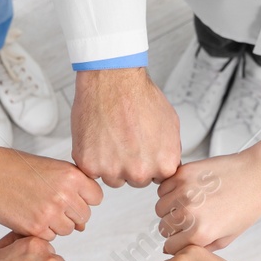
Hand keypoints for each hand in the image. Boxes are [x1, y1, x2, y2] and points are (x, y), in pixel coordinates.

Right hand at [0, 147, 102, 239]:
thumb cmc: (14, 167)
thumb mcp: (51, 168)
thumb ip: (72, 189)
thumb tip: (83, 224)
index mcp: (72, 175)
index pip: (96, 198)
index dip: (83, 198)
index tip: (69, 196)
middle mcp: (64, 194)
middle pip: (84, 216)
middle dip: (70, 213)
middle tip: (49, 203)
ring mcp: (50, 212)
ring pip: (68, 229)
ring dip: (56, 224)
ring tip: (38, 208)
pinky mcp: (34, 227)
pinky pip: (50, 237)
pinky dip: (41, 231)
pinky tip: (28, 215)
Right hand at [72, 67, 181, 187]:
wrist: (113, 79)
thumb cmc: (139, 95)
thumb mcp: (171, 124)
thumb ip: (170, 150)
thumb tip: (169, 165)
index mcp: (163, 165)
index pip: (159, 179)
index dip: (150, 163)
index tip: (143, 150)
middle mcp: (139, 172)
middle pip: (136, 181)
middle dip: (131, 164)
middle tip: (126, 139)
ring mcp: (113, 171)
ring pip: (113, 179)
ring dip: (111, 163)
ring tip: (112, 136)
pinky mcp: (89, 165)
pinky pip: (92, 171)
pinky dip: (93, 158)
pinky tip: (98, 138)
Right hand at [157, 151, 260, 252]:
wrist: (257, 176)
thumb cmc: (248, 205)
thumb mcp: (229, 237)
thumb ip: (202, 247)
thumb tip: (179, 250)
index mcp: (200, 233)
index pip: (170, 247)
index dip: (177, 243)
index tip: (181, 238)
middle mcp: (189, 214)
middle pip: (163, 228)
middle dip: (173, 227)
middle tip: (188, 219)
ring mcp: (184, 192)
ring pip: (159, 208)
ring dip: (169, 208)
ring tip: (187, 204)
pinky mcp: (183, 174)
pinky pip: (162, 188)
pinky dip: (169, 191)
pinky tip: (185, 191)